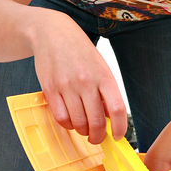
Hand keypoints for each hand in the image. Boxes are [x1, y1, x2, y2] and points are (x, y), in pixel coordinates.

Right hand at [32, 15, 127, 143]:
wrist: (53, 33)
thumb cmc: (80, 51)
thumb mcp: (100, 67)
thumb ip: (105, 91)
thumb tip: (109, 118)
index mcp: (104, 75)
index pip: (117, 109)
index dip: (120, 127)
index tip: (118, 136)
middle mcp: (86, 81)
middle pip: (96, 121)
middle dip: (98, 136)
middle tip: (97, 138)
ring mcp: (67, 86)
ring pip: (78, 123)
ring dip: (82, 131)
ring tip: (83, 129)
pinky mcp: (50, 89)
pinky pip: (60, 117)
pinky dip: (67, 125)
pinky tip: (70, 120)